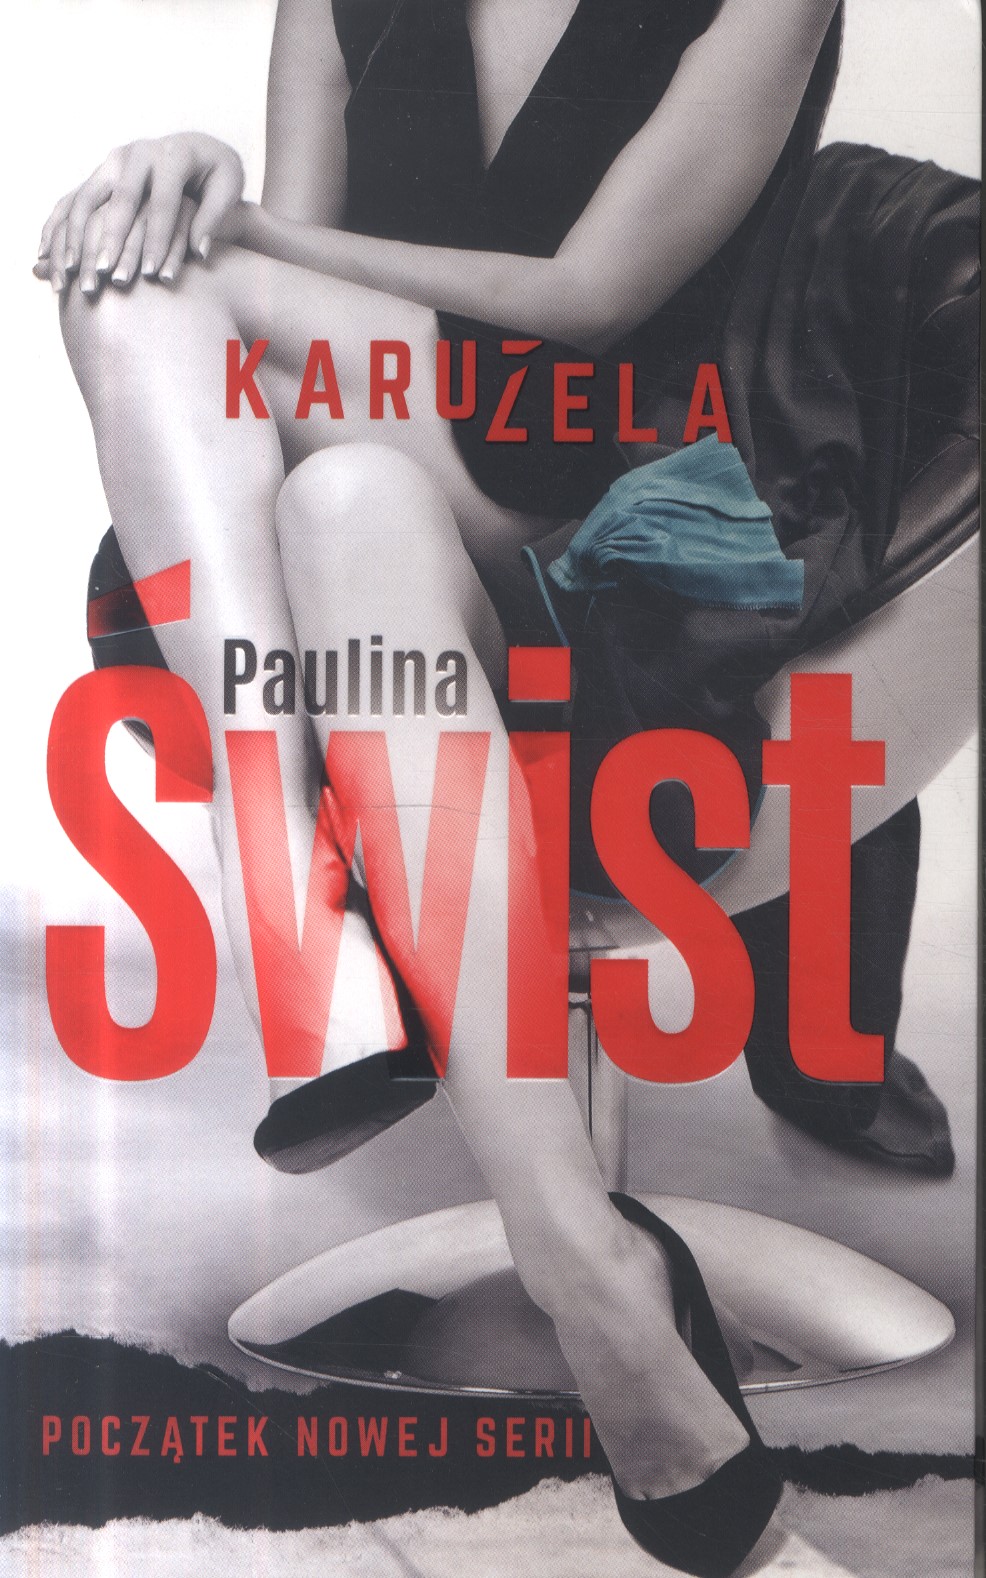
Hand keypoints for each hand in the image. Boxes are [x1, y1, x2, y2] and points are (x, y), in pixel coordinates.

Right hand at [36, 133, 243, 291]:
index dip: (157, 240)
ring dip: (74, 237)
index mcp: (170, 157)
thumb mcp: (228, 186)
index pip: (161, 204)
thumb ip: (214, 216)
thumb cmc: (216, 175)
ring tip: (70, 275)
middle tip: (104, 277)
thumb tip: (198, 252)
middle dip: (109, 241)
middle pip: (117, 201)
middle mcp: (135, 154)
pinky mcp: (98, 174)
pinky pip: (70, 201)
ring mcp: (111, 163)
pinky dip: (56, 229)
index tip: (152, 276)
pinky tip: (44, 258)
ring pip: (85, 199)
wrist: (195, 148)